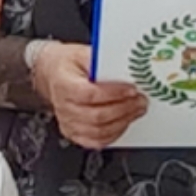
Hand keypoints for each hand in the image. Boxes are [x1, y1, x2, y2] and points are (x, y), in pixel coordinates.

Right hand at [32, 42, 147, 148]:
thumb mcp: (82, 54)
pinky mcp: (74, 133)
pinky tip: (124, 122)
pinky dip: (114, 134)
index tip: (131, 89)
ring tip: (137, 110)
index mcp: (63, 84)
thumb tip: (122, 65)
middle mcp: (63, 106)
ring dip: (123, 122)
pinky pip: (97, 141)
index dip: (113, 94)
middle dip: (124, 109)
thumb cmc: (69, 66)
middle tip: (140, 101)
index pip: (89, 94)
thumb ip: (101, 60)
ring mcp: (68, 122)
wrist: (55, 76)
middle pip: (96, 116)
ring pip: (99, 131)